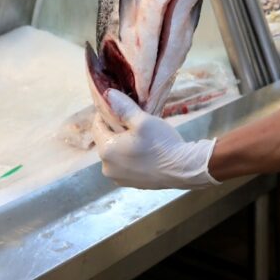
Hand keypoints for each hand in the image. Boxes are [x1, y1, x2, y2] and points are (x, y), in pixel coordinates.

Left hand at [92, 90, 219, 189]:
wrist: (183, 169)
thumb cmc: (161, 143)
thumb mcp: (143, 120)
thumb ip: (123, 107)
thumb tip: (108, 95)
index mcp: (106, 150)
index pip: (96, 126)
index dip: (106, 114)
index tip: (120, 106)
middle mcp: (107, 167)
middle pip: (106, 141)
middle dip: (117, 129)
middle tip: (135, 120)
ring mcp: (118, 178)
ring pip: (116, 154)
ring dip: (124, 143)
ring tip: (142, 136)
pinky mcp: (131, 184)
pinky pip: (125, 165)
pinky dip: (131, 156)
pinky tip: (146, 151)